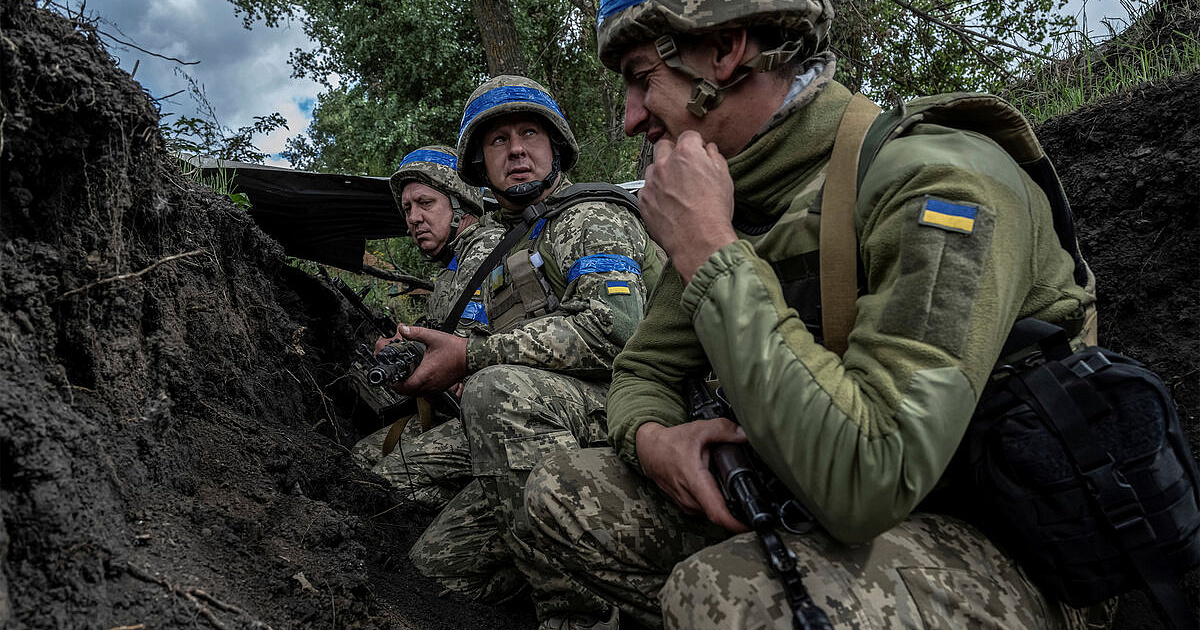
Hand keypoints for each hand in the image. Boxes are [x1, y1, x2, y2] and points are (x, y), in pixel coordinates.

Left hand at [385, 325, 467, 395]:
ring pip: (417, 394)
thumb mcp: (433, 337)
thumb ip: (415, 332)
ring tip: (405, 378)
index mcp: (426, 373)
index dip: (395, 384)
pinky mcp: (441, 388)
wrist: (470, 356)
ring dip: (409, 388)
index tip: (391, 378)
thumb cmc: (454, 349)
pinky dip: (419, 388)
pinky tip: (419, 379)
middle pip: (408, 392)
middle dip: (400, 386)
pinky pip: (426, 393)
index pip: (405, 387)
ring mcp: (436, 387)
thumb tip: (402, 328)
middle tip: (396, 378)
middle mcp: (430, 384)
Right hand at [636, 419, 748, 532]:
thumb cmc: (671, 442)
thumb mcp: (699, 429)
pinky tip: (718, 491)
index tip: (751, 525)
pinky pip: (704, 510)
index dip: (736, 523)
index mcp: (695, 481)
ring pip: (712, 513)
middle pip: (719, 514)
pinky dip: (713, 503)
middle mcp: (689, 498)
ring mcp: (685, 504)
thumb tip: (745, 434)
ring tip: (734, 492)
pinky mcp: (684, 506)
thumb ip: (724, 430)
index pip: (717, 512)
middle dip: (736, 511)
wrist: (648, 450)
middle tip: (751, 501)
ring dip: (724, 506)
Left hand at [639, 131, 737, 281]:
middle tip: (683, 168)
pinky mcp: (643, 201)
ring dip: (662, 173)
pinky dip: (655, 193)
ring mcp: (651, 182)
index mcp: (687, 153)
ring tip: (676, 191)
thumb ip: (714, 157)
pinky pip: (647, 190)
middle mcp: (664, 163)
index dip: (696, 144)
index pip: (688, 136)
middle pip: (664, 146)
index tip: (698, 153)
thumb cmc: (714, 211)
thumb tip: (709, 150)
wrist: (699, 241)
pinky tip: (668, 205)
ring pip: (653, 168)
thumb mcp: (724, 178)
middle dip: (673, 152)